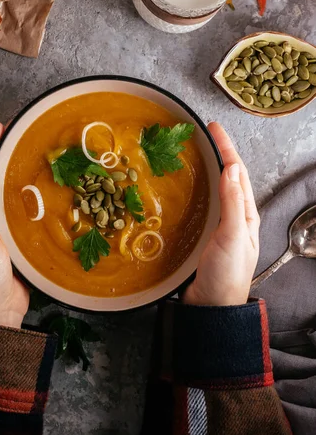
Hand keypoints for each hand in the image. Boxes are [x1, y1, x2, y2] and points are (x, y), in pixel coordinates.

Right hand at [183, 122, 259, 306]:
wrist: (212, 306)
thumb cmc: (225, 274)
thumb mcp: (232, 236)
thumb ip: (232, 204)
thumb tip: (232, 168)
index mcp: (246, 215)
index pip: (238, 173)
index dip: (227, 148)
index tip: (214, 128)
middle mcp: (236, 217)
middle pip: (229, 177)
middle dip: (220, 153)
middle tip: (204, 133)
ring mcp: (221, 225)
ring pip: (217, 189)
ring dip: (210, 168)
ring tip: (197, 152)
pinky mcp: (206, 234)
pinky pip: (205, 203)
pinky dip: (200, 187)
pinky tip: (189, 186)